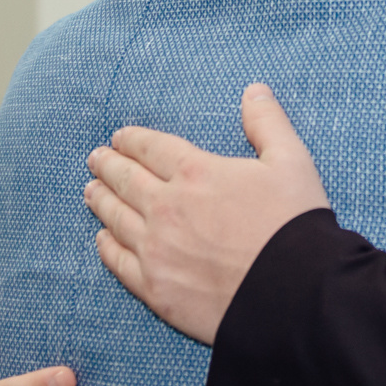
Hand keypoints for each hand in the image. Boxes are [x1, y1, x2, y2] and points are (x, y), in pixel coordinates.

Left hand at [84, 83, 329, 346]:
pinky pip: (118, 262)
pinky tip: (102, 239)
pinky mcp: (155, 288)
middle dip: (108, 165)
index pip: (151, 148)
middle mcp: (166, 207)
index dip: (132, 140)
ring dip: (101, 200)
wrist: (294, 293)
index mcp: (195, 172)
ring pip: (115, 218)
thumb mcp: (291, 161)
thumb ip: (268, 123)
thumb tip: (254, 91)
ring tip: (91, 191)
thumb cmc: (294, 225)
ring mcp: (156, 249)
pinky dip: (106, 246)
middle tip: (96, 160)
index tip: (119, 137)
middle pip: (125, 180)